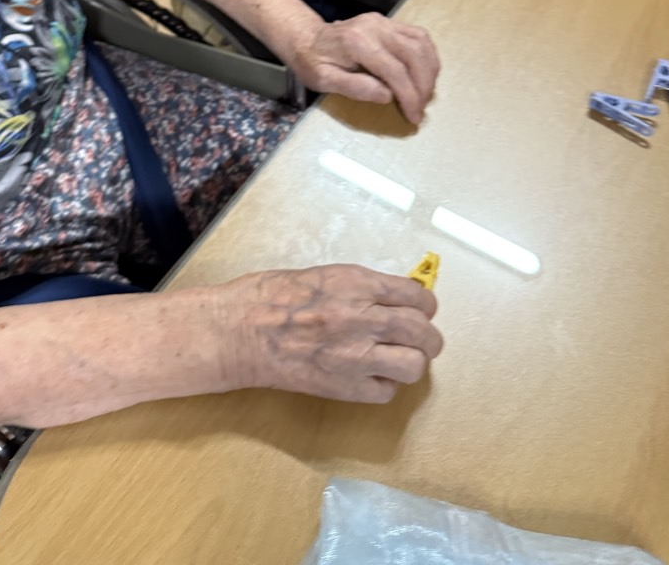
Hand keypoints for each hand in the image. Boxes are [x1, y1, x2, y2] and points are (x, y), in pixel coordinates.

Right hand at [223, 264, 443, 402]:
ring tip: (402, 360)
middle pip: (422, 331)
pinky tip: (372, 376)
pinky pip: (387, 392)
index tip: (423, 309)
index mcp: (356, 283)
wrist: (240, 330)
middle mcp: (362, 318)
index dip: (425, 305)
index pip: (415, 295)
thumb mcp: (324, 275)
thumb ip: (361, 287)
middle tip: (424, 339)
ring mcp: (356, 356)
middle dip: (428, 336)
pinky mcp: (345, 387)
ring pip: (414, 365)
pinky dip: (385, 385)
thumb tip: (391, 297)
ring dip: (413, 362)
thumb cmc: (270, 296)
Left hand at [289, 16, 439, 122]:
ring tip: (424, 93)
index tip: (413, 115)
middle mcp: (374, 27)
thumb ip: (354, 87)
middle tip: (420, 108)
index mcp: (357, 42)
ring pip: (421, 43)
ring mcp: (383, 21)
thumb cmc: (312, 61)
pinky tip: (423, 74)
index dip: (409, 95)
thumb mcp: (322, 80)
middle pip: (414, 54)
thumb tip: (387, 96)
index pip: (394, 70)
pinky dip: (426, 57)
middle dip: (423, 85)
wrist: (305, 37)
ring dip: (429, 71)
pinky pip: (418, 36)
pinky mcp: (388, 22)